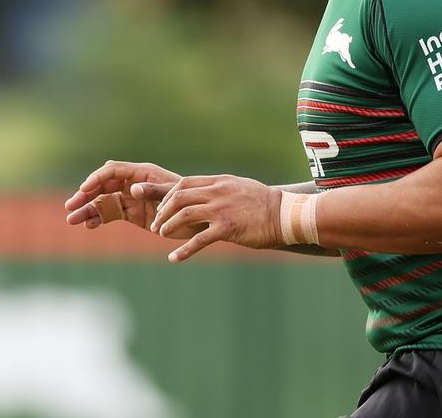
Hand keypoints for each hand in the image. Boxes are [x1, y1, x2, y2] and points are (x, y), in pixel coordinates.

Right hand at [63, 160, 195, 236]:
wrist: (199, 220)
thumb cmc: (190, 204)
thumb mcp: (173, 197)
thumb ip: (153, 192)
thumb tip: (132, 188)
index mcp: (143, 173)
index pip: (113, 170)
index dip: (97, 178)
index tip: (84, 189)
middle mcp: (133, 183)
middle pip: (103, 185)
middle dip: (85, 194)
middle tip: (70, 206)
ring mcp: (131, 198)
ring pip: (103, 200)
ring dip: (87, 209)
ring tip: (72, 220)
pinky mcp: (131, 213)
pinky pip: (110, 213)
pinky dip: (98, 218)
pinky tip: (89, 225)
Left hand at [137, 174, 284, 262]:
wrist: (285, 215)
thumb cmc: (264, 203)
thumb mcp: (240, 187)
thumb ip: (221, 188)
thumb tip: (206, 193)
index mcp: (220, 182)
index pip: (184, 183)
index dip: (167, 195)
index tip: (161, 207)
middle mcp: (218, 193)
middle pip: (179, 197)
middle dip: (163, 211)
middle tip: (157, 225)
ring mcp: (222, 210)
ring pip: (184, 215)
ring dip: (168, 226)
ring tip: (162, 235)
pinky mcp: (227, 228)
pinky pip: (199, 240)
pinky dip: (183, 250)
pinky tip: (174, 259)